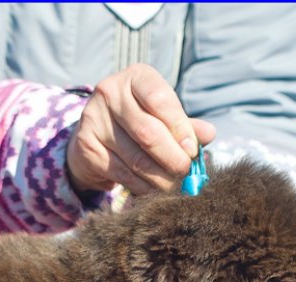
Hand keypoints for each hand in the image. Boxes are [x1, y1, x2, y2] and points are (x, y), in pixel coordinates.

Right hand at [67, 64, 215, 194]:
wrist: (95, 134)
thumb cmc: (138, 120)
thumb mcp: (162, 115)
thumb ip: (185, 124)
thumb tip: (208, 135)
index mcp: (135, 77)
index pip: (159, 99)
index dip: (179, 128)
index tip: (193, 150)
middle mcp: (110, 92)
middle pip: (147, 131)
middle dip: (172, 157)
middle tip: (186, 173)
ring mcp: (94, 119)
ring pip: (135, 157)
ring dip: (159, 177)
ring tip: (175, 186)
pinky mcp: (86, 147)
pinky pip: (121, 173)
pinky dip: (142, 186)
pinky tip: (153, 190)